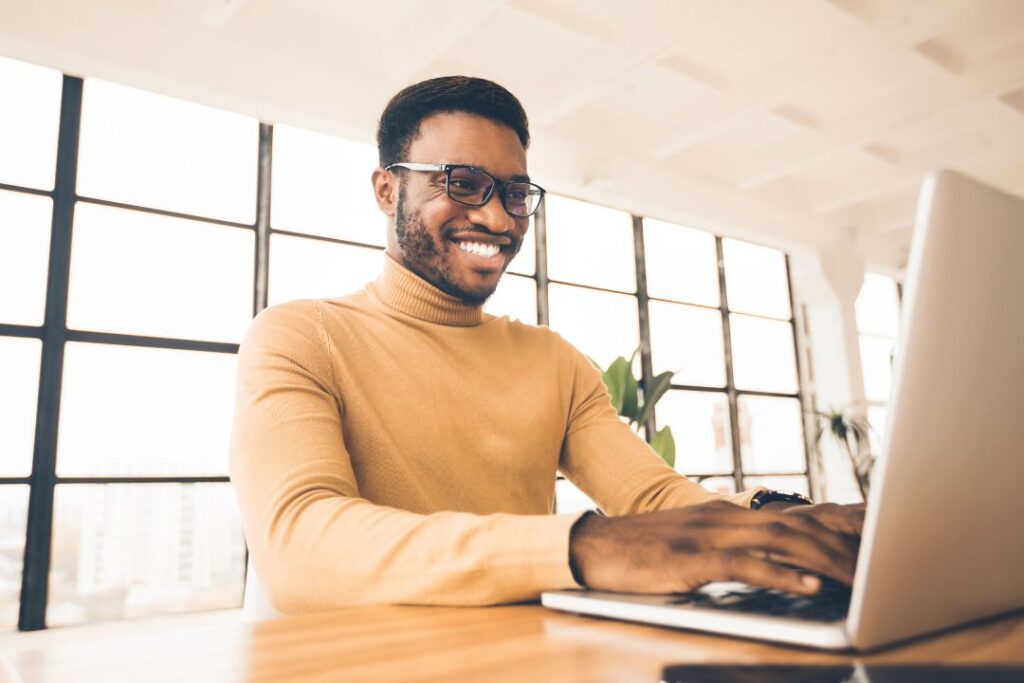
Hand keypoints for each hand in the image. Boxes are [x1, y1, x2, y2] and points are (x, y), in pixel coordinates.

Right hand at [569, 500, 862, 595]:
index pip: (795, 513)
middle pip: (797, 524)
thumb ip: (737, 547)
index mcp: (729, 513)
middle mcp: (725, 516)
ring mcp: (708, 535)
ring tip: (860, 576)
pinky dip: (780, 575)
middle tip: (886, 560)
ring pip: (779, 540)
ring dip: (823, 558)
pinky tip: (808, 586)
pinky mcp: (691, 559)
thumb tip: (783, 565)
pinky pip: (745, 565)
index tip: (880, 534)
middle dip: (844, 543)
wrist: (594, 545)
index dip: (840, 522)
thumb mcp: (696, 542)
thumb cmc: (645, 551)